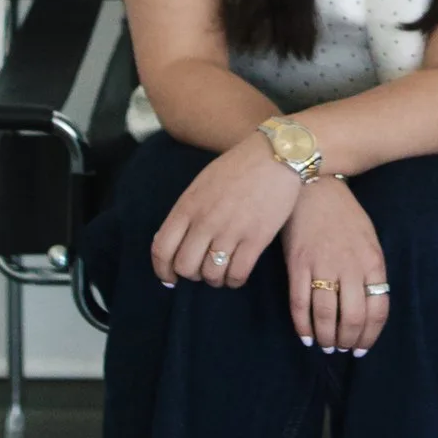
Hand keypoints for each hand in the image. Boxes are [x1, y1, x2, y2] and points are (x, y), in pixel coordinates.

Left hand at [151, 135, 302, 288]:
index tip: (169, 278)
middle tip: (200, 270)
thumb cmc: (237, 167)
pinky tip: (237, 275)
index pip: (161, 248)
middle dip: (191, 275)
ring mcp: (231, 232)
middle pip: (185, 267)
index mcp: (188, 206)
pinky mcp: (256, 240)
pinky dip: (234, 281)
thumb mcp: (201, 184)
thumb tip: (174, 241)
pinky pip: (237, 274)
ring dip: (214, 279)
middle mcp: (205, 222)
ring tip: (220, 273)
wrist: (275, 156)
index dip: (162, 270)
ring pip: (211, 274)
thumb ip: (186, 211)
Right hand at [287, 176, 389, 357]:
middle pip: (353, 318)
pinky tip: (306, 337)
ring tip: (326, 346)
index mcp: (372, 262)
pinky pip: (300, 303)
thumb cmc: (344, 215)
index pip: (377, 310)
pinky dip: (303, 325)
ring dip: (327, 338)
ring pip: (326, 315)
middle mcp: (350, 268)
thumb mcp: (369, 240)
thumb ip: (370, 271)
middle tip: (342, 349)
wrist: (315, 187)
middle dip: (348, 341)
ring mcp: (322, 266)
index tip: (362, 347)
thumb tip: (368, 305)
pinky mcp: (298, 264)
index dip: (370, 335)